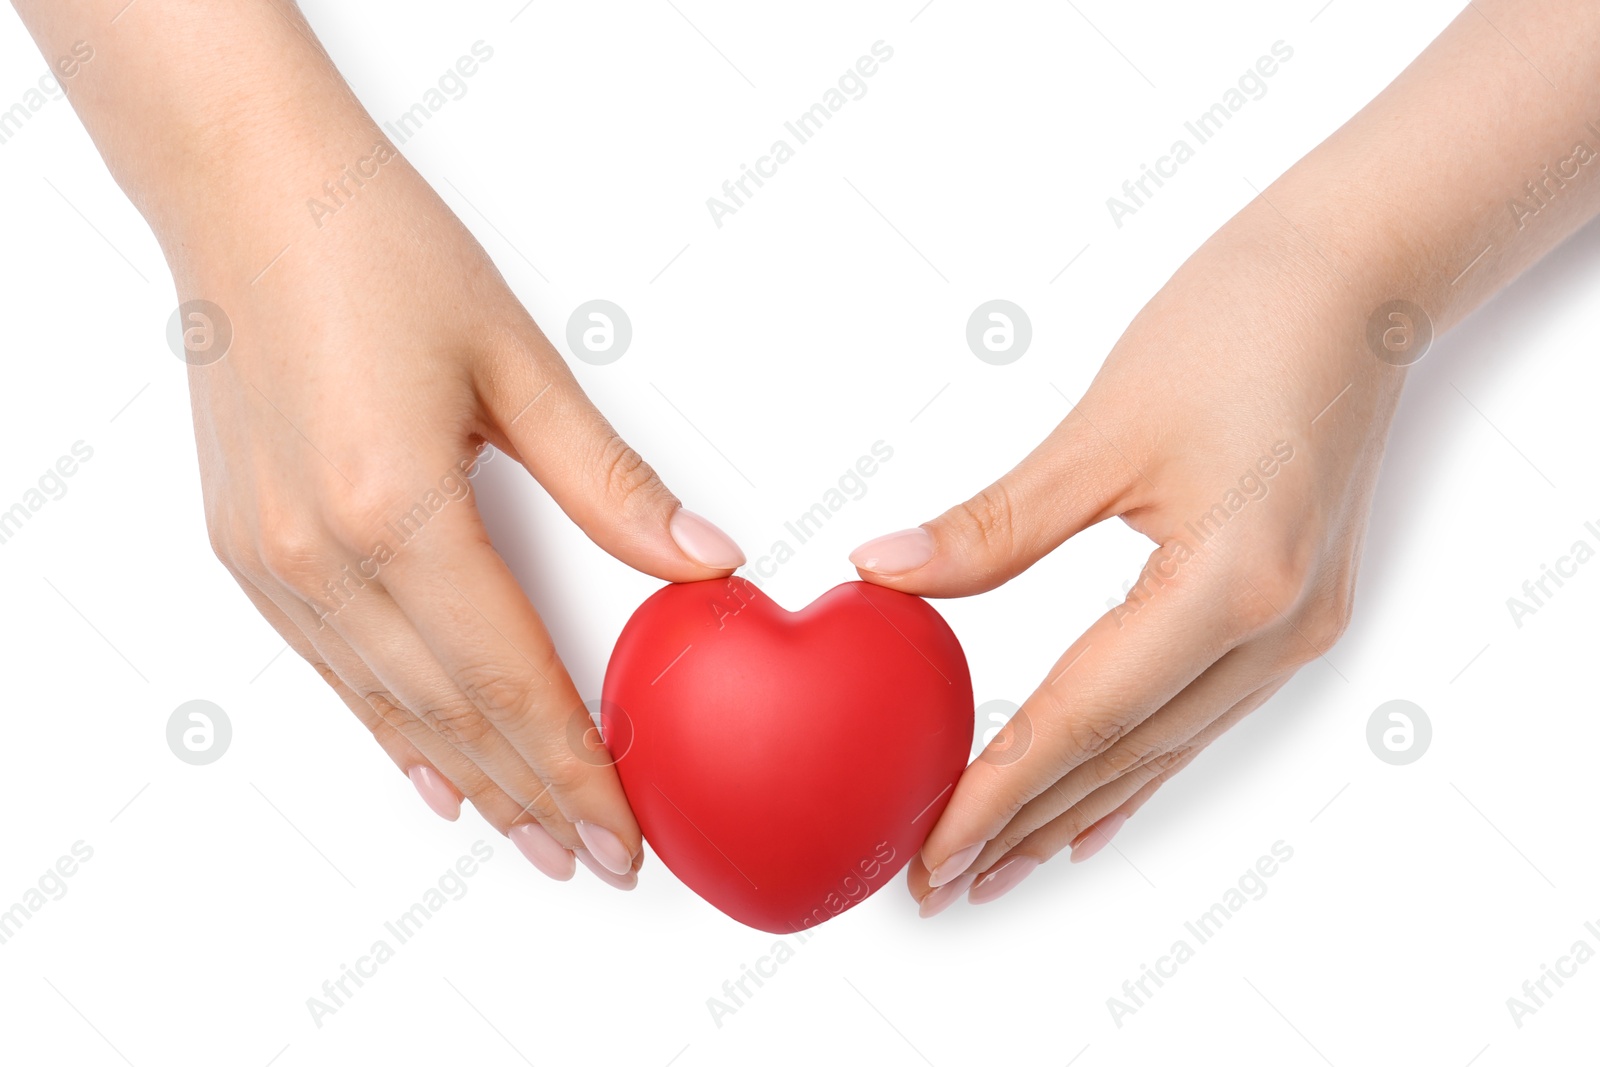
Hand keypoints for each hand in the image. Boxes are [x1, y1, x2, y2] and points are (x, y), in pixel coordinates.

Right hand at [180, 147, 744, 885]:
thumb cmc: (375, 250)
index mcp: (396, 509)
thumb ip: (610, 481)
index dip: (577, 767)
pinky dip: (393, 732)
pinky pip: (335, 674)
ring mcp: (271, 561)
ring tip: (531, 840)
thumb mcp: (517, 363)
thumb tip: (703, 558)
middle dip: (533, 799)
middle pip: (453, 714)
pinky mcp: (247, 550)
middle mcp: (320, 555)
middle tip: (597, 861)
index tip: (628, 831)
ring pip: (390, 709)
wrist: (245, 191)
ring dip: (468, 782)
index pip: (512, 680)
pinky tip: (431, 774)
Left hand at [851, 205, 1398, 912]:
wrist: (1356, 277)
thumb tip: (885, 575)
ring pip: (1164, 747)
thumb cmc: (1242, 324)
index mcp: (1233, 584)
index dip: (1000, 789)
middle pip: (1124, 753)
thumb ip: (994, 526)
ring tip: (1000, 863)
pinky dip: (1137, 766)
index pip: (1086, 715)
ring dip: (1076, 807)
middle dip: (1026, 823)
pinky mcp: (1294, 611)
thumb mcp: (1103, 432)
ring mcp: (1296, 628)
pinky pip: (1200, 715)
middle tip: (939, 881)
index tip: (932, 846)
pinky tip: (1095, 807)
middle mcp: (1276, 628)